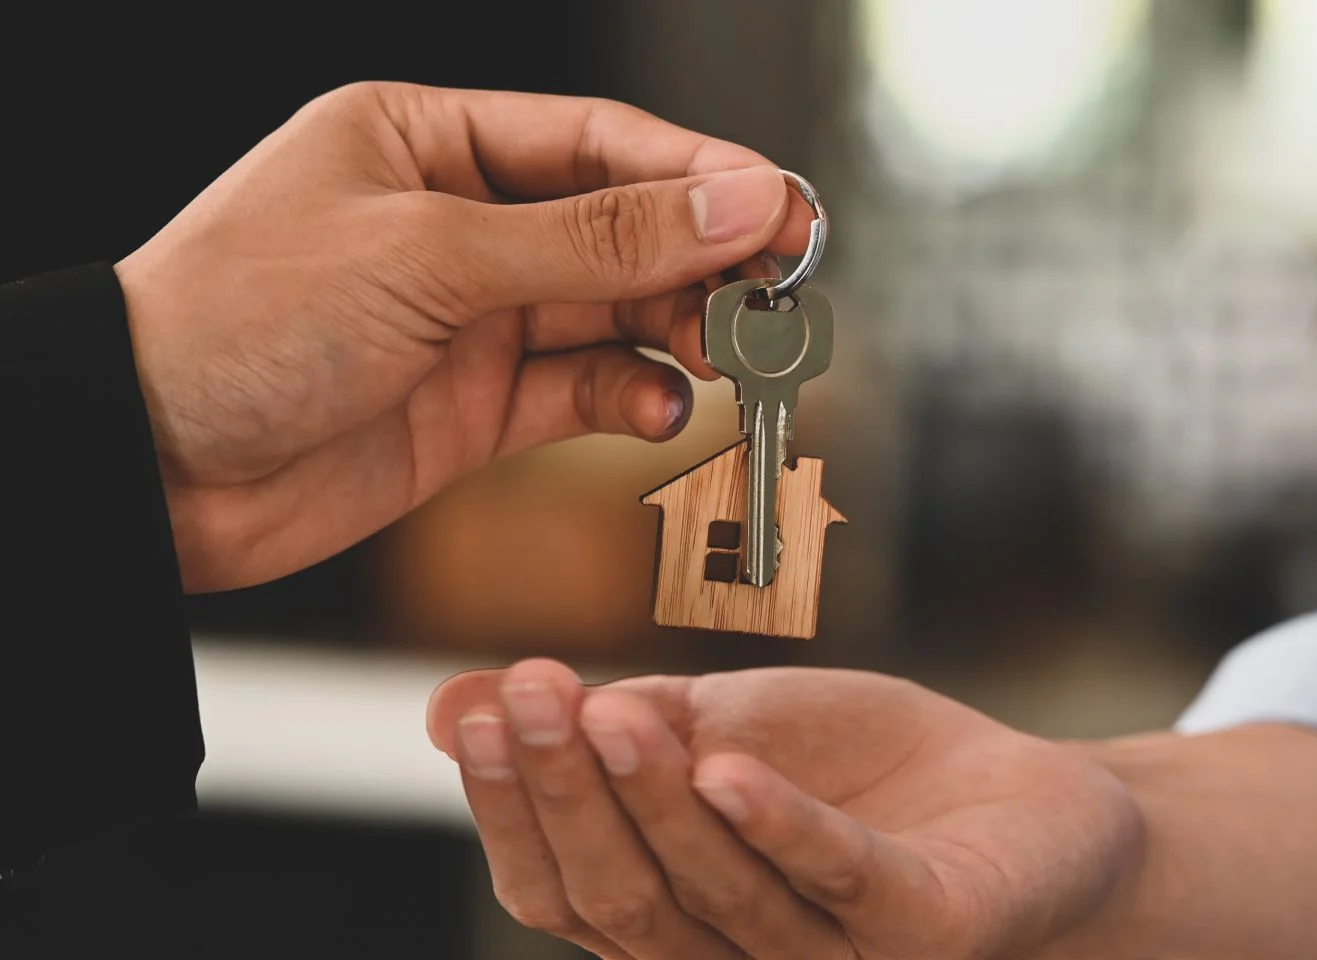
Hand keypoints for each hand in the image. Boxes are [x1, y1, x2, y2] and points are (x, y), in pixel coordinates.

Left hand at [115, 81, 810, 591]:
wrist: (147, 471)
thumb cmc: (241, 323)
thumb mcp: (433, 257)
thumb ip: (595, 240)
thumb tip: (730, 203)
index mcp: (428, 142)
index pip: (598, 144)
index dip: (699, 175)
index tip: (782, 208)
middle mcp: (456, 223)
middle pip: (621, 229)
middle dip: (704, 260)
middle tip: (779, 293)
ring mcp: (469, 318)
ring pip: (614, 314)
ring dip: (682, 333)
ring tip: (733, 355)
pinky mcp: (475, 406)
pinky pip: (584, 390)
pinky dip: (634, 397)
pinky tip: (664, 406)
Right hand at [427, 661, 1143, 959]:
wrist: (1034, 805)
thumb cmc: (868, 774)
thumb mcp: (727, 727)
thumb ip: (612, 726)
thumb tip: (448, 707)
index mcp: (678, 918)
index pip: (562, 887)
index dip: (513, 807)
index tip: (481, 706)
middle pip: (625, 903)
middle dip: (566, 797)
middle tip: (525, 694)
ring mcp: (836, 957)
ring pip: (719, 898)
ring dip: (656, 803)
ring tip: (611, 711)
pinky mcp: (929, 932)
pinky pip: (847, 885)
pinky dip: (783, 829)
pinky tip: (730, 768)